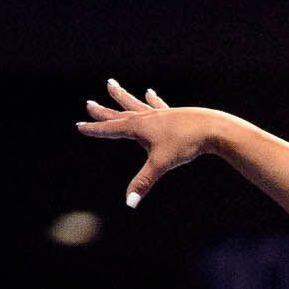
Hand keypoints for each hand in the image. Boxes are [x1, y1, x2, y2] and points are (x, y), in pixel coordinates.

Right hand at [76, 79, 217, 206]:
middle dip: (103, 112)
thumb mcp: (161, 165)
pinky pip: (157, 106)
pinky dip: (152, 101)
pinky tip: (149, 93)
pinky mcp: (172, 115)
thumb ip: (143, 183)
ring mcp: (158, 114)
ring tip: (111, 85)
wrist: (209, 127)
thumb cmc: (184, 144)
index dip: (94, 130)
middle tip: (89, 104)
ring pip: (135, 104)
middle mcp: (145, 117)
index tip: (79, 126)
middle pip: (119, 113)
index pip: (110, 129)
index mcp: (137, 127)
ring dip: (122, 96)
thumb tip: (129, 203)